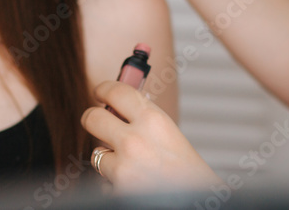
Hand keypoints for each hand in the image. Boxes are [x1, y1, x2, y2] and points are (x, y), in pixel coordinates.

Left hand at [81, 80, 220, 192]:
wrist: (196, 200)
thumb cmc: (187, 171)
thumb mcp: (169, 133)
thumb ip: (143, 119)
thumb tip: (114, 105)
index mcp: (153, 120)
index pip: (116, 91)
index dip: (103, 89)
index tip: (99, 92)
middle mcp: (135, 141)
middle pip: (92, 117)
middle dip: (92, 119)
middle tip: (96, 122)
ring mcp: (123, 167)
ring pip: (97, 153)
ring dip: (108, 159)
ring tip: (132, 166)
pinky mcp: (116, 190)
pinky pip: (102, 181)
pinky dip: (113, 183)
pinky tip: (133, 185)